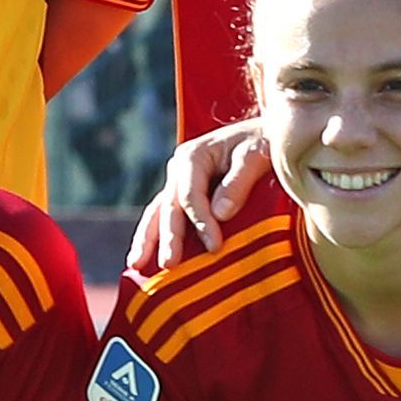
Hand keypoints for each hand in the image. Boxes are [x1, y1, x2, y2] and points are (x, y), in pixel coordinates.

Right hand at [136, 120, 275, 268]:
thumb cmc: (262, 143)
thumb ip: (238, 183)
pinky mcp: (184, 196)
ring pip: (158, 213)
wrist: (264, 135)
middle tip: (169, 264)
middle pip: (169, 207)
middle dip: (168, 238)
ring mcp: (179, 183)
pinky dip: (156, 237)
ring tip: (136, 265)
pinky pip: (167, 218)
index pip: (191, 196)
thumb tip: (220, 214)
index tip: (215, 246)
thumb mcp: (255, 156)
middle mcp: (179, 170)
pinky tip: (147, 259)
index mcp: (193, 157)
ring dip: (147, 240)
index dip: (201, 222)